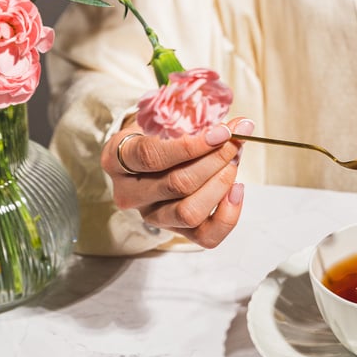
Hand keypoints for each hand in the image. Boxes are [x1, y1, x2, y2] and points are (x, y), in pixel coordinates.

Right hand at [101, 117, 254, 247]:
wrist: (145, 157)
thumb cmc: (156, 134)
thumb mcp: (162, 121)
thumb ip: (194, 122)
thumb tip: (240, 126)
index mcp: (116, 160)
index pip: (152, 155)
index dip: (191, 146)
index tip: (222, 132)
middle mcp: (129, 194)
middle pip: (176, 184)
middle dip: (214, 161)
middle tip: (234, 142)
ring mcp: (150, 216)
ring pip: (189, 212)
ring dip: (220, 185)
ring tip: (233, 163)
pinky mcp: (173, 231)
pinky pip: (205, 236)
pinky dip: (228, 215)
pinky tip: (237, 190)